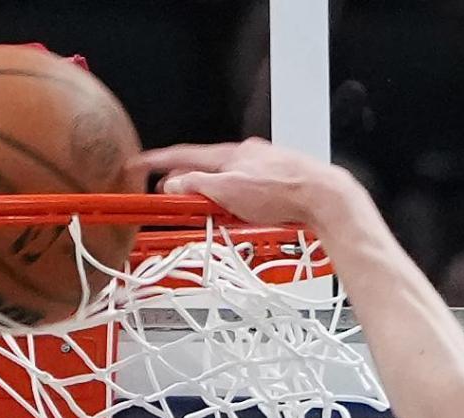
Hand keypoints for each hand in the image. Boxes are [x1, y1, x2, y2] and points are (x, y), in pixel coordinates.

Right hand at [127, 138, 362, 230]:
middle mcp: (246, 156)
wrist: (324, 198)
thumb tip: (173, 184)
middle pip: (206, 169)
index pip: (184, 154)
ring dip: (215, 198)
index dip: (158, 161)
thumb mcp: (229, 191)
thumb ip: (197, 187)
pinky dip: (237, 204)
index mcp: (230, 154)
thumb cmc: (283, 192)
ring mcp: (264, 169)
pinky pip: (248, 193)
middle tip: (174, 200)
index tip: (139, 163)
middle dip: (188, 185)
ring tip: (213, 217)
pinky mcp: (279, 185)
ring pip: (228, 182)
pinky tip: (243, 218)